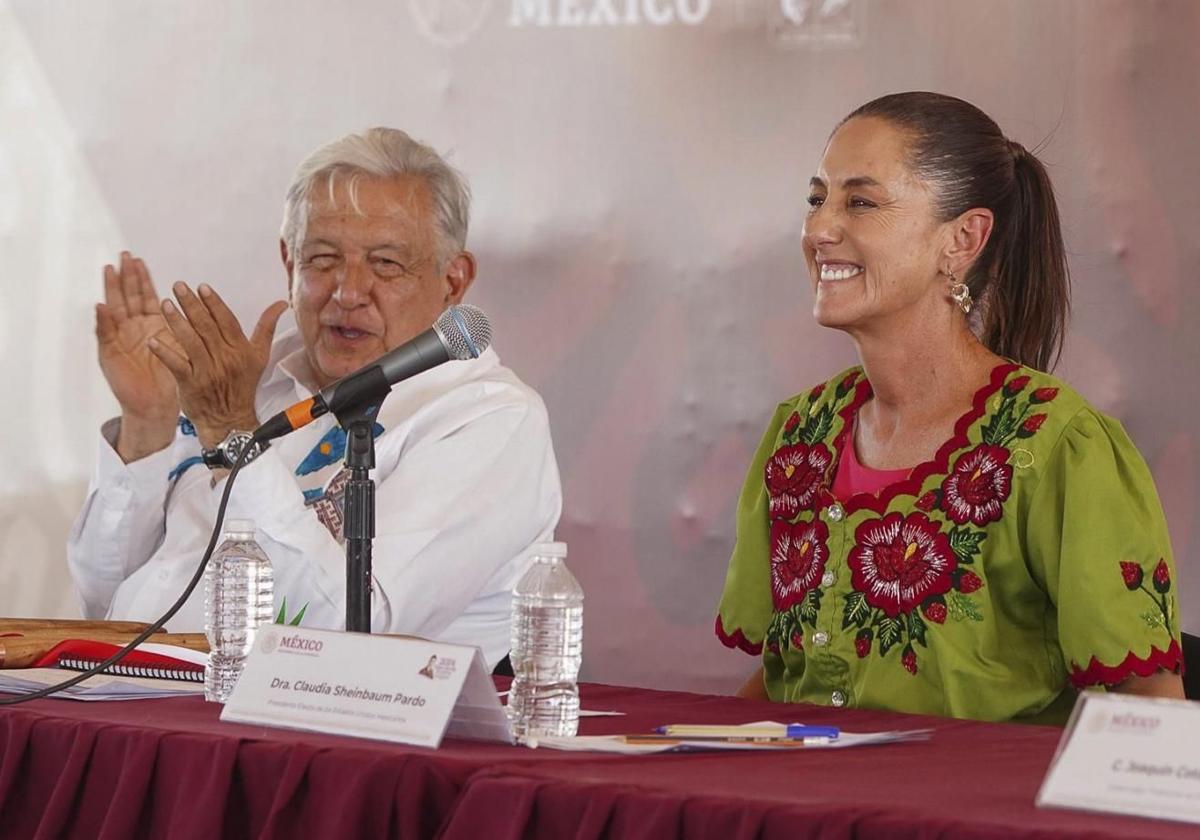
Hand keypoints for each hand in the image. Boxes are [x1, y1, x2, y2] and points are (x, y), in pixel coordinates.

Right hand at [95, 253, 180, 460]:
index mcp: (153, 325)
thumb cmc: (171, 378)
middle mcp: (135, 329)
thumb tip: (203, 308)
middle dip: (127, 277)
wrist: (157, 404)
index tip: (141, 260)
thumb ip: (189, 328)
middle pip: (129, 297)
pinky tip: (102, 307)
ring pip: (116, 309)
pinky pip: (107, 335)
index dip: (143, 279)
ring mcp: (122, 339)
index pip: (146, 297)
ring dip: (112, 291)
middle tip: (124, 256)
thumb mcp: (184, 349)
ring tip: (110, 271)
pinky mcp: (112, 353)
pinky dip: (104, 321)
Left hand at [149, 282, 287, 448]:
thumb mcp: (260, 356)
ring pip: (191, 342)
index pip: (227, 321)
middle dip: (192, 304)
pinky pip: (177, 365)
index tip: (202, 287)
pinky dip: (165, 352)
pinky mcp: (192, 384)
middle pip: (207, 327)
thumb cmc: (242, 386)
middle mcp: (226, 359)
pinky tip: (153, 340)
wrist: (231, 420)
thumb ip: (267, 328)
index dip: (214, 303)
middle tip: (179, 286)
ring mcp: (208, 372)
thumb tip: (280, 304)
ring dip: (177, 322)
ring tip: (166, 304)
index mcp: (242, 350)